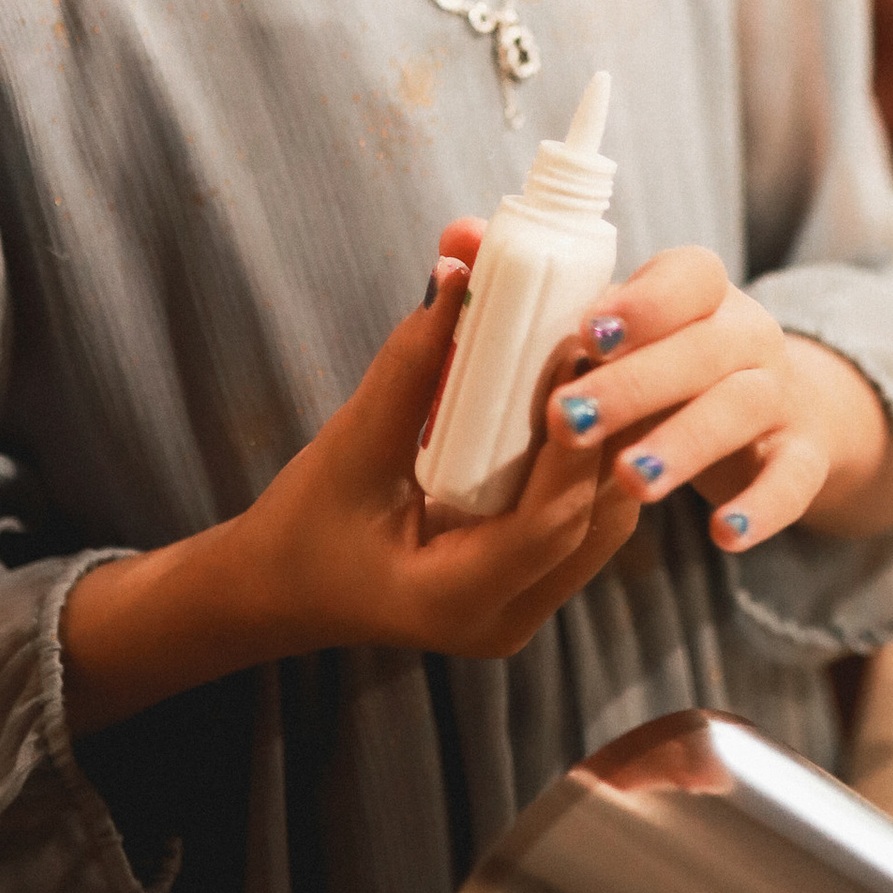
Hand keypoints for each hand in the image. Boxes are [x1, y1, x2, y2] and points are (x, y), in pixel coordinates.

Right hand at [61, 247, 637, 732]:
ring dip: (611, 434)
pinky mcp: (530, 577)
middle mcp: (507, 617)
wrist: (281, 590)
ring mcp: (526, 604)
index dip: (574, 441)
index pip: (546, 524)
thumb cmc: (302, 530)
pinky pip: (582, 513)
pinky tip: (587, 388)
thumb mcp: (347, 449)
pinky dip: (589, 452)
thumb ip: (408, 370)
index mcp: (457, 602)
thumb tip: (460, 275)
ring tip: (607, 350)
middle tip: (608, 335)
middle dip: (610, 424)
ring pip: (602, 517)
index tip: (580, 356)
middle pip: (593, 519)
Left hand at [543, 245, 892, 557]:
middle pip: (704, 348)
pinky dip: (763, 507)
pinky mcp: (801, 458)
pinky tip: (724, 536)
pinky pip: (794, 481)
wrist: (771, 415)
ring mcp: (780, 396)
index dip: (644, 302)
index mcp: (701, 292)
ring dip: (685, 443)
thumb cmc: (663, 365)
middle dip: (634, 385)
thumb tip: (457, 240)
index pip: (689, 275)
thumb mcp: (620, 329)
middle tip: (567, 420)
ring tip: (630, 481)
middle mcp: (748, 334)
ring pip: (742, 409)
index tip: (586, 332)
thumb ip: (541, 290)